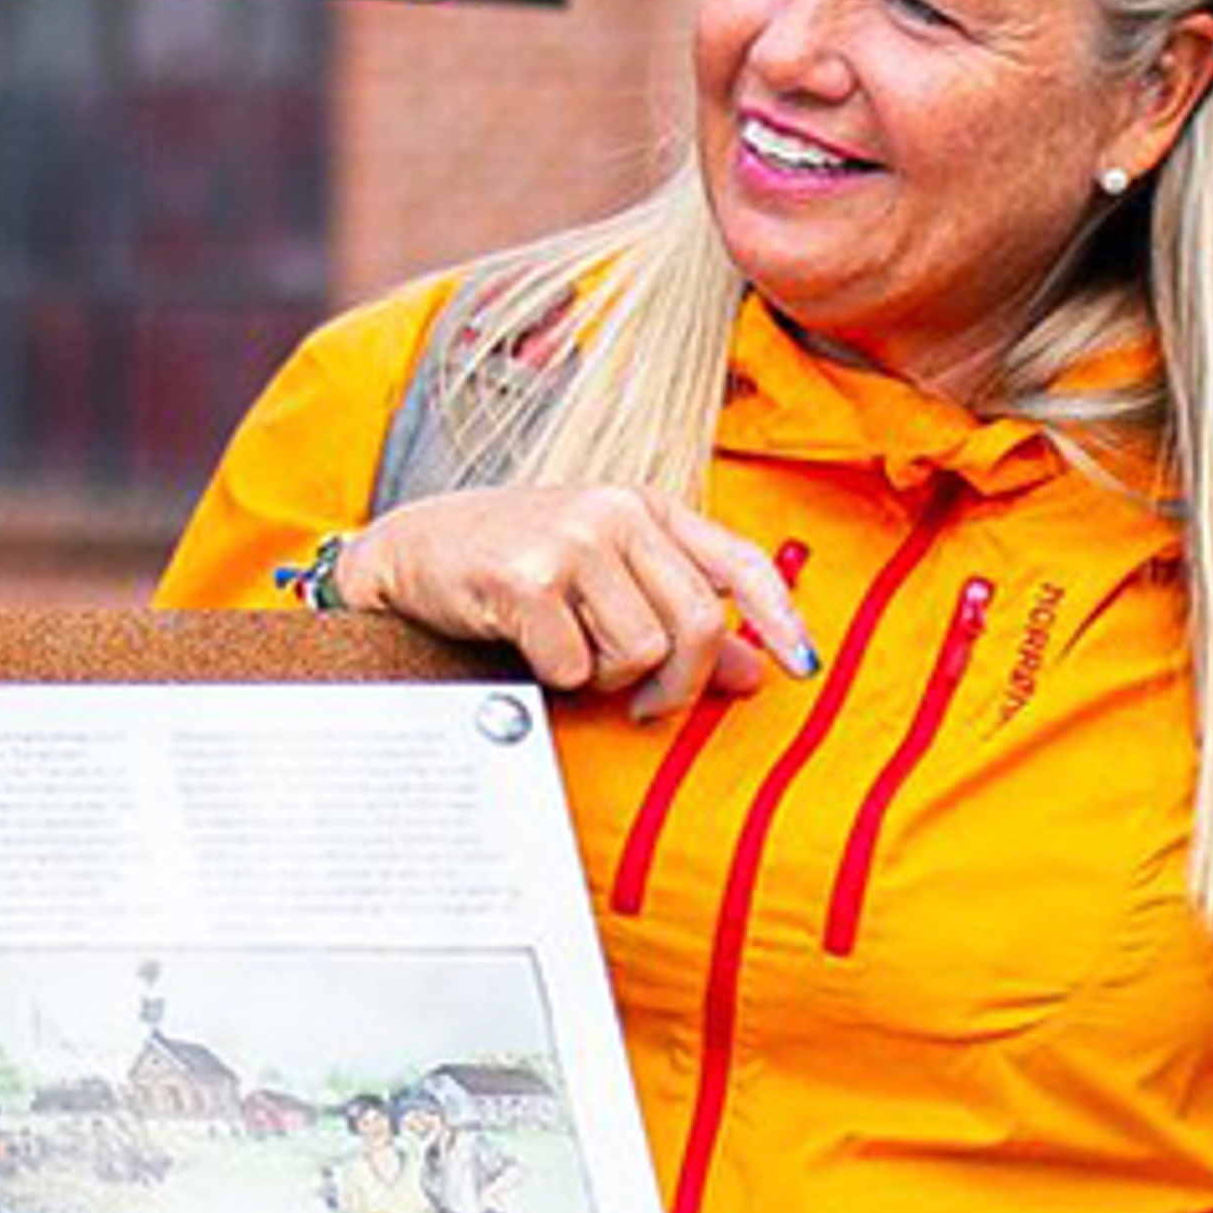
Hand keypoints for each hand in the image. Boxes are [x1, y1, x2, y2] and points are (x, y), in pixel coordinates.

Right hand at [339, 488, 814, 718]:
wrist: (410, 551)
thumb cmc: (510, 567)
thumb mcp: (603, 581)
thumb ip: (676, 617)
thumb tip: (752, 671)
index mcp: (645, 507)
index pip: (739, 561)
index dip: (779, 618)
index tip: (802, 666)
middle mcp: (616, 512)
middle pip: (698, 623)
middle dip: (677, 681)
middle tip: (644, 705)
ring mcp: (572, 540)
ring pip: (640, 650)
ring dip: (605, 677)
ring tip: (567, 656)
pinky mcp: (526, 578)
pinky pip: (575, 665)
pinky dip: (556, 678)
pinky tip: (529, 652)